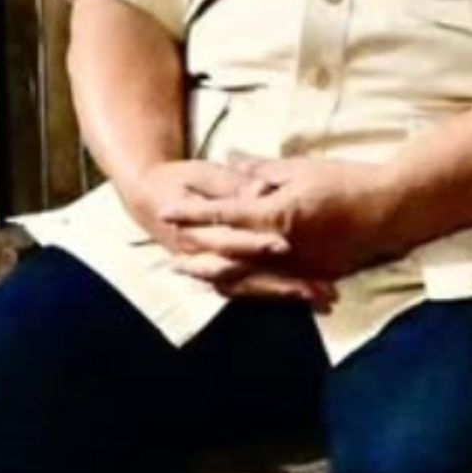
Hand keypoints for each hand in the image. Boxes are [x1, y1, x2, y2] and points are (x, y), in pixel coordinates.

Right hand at [114, 157, 332, 304]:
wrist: (149, 198)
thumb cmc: (178, 180)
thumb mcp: (201, 173)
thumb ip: (232, 183)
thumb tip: (259, 189)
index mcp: (192, 232)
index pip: (227, 242)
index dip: (254, 245)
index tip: (285, 245)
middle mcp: (201, 259)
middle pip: (244, 278)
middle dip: (279, 284)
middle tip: (314, 287)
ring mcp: (212, 271)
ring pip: (250, 290)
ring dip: (285, 294)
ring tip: (322, 296)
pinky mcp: (224, 276)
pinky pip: (252, 291)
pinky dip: (280, 295)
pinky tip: (313, 298)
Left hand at [161, 155, 406, 286]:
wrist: (391, 210)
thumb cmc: (347, 182)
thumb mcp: (301, 169)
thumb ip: (262, 170)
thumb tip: (232, 158)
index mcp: (275, 216)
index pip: (222, 215)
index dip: (191, 213)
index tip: (165, 210)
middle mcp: (281, 248)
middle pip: (227, 256)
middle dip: (197, 256)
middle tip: (172, 258)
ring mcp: (297, 267)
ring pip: (247, 278)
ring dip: (219, 276)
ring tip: (197, 275)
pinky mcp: (313, 276)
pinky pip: (274, 285)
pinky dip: (252, 286)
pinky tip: (238, 285)